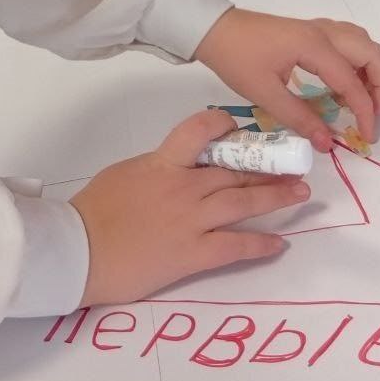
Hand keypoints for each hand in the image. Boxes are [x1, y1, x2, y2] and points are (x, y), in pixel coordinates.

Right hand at [72, 109, 308, 306]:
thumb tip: (174, 169)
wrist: (79, 250)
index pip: (200, 131)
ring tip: (300, 194)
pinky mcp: (193, 254)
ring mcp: (192, 221)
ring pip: (243, 202)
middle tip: (293, 165)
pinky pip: (235, 246)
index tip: (238, 128)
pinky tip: (278, 243)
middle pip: (234, 170)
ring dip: (275, 197)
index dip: (223, 126)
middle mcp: (184, 187)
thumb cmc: (93, 211)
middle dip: (267, 167)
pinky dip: (259, 244)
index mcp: (163, 163)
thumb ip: (155, 168)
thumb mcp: (125, 173)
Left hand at [194, 9, 379, 152]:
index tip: (367, 137)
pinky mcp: (310, 30)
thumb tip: (327, 144)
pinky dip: (357, 61)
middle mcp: (323, 32)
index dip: (365, 112)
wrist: (213, 30)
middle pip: (372, 53)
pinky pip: (348, 41)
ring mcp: (318, 28)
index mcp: (314, 46)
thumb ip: (299, 118)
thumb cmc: (236, 58)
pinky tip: (344, 83)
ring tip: (363, 100)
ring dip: (372, 70)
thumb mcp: (265, 94)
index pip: (352, 82)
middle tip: (372, 116)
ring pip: (363, 43)